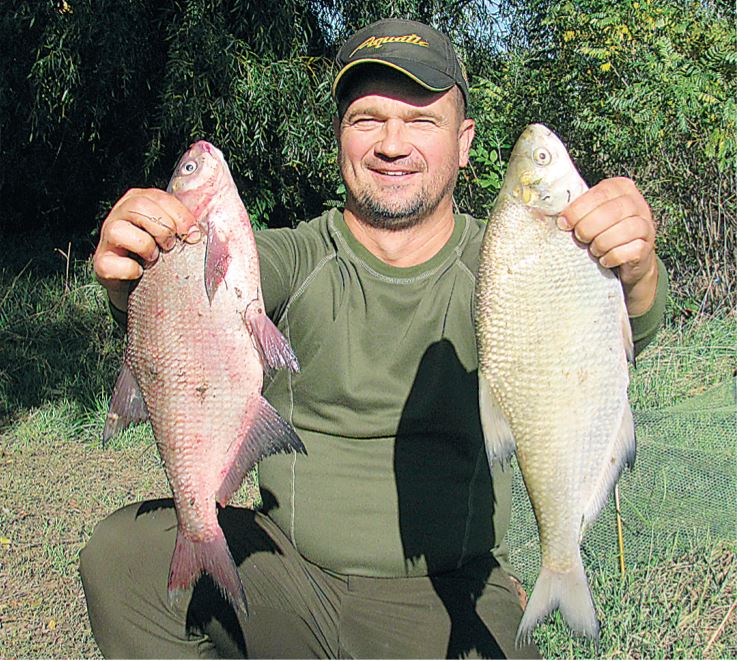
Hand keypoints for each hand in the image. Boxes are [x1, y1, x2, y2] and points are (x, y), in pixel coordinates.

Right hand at [93, 188, 197, 310]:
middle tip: (171, 245)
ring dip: (146, 246)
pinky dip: (132, 270)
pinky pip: (115, 263)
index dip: (180, 216)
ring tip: (154, 258)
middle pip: (139, 206)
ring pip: (120, 230)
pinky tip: (140, 272)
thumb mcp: (171, 235)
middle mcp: (120, 214)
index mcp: (139, 201)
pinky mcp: (101, 261)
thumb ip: (182, 226)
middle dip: (163, 228)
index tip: (193, 235)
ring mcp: (107, 237)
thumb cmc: (158, 254)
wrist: (139, 283)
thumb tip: (199, 233)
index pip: (160, 198)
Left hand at [559, 177, 658, 315]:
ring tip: (593, 250)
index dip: (578, 210)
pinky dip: (612, 257)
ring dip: (600, 244)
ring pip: (622, 231)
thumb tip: (538, 212)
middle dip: (588, 228)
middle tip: (580, 239)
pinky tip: (604, 260)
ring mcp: (646, 225)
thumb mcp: (588, 217)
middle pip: (611, 212)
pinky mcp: (647, 247)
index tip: (563, 223)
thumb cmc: (600, 233)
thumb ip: (573, 210)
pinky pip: (629, 251)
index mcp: (620, 188)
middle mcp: (637, 203)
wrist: (626, 260)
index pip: (599, 194)